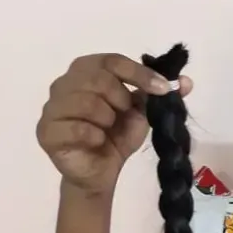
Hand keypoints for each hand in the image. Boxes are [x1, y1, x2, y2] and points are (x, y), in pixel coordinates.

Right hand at [36, 53, 192, 195]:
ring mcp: (52, 107)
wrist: (101, 172)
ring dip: (107, 119)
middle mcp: (64, 83)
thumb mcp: (142, 112)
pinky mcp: (46, 132)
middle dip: (121, 99)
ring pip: (86, 103)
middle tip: (125, 114)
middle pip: (98, 79)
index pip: (113, 61)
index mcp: (86, 70)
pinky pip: (76, 128)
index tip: (163, 89)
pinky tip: (96, 141)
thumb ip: (158, 94)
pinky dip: (94, 136)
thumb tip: (187, 81)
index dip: (140, 74)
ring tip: (107, 128)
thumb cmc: (117, 136)